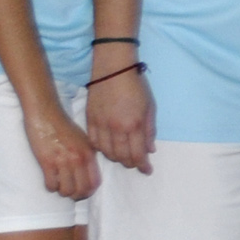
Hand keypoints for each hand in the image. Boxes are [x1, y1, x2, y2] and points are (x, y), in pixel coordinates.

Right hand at [23, 98, 99, 200]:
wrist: (45, 113)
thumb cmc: (63, 126)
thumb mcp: (83, 139)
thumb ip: (88, 155)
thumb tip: (90, 173)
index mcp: (89, 154)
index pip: (95, 182)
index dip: (89, 191)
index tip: (83, 193)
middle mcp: (78, 159)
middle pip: (81, 190)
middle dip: (76, 195)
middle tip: (69, 193)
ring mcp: (63, 161)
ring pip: (66, 190)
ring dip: (62, 191)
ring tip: (59, 186)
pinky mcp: (47, 161)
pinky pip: (51, 184)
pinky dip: (51, 187)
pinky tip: (50, 182)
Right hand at [85, 51, 154, 173]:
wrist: (113, 69)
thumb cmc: (136, 85)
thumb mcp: (150, 107)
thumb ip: (149, 130)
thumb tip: (150, 150)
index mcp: (134, 124)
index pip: (137, 154)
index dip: (143, 166)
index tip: (147, 170)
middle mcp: (116, 128)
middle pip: (121, 156)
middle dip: (130, 163)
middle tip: (136, 163)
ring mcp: (101, 124)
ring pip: (106, 152)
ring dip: (116, 158)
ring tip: (123, 157)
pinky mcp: (89, 119)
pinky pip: (94, 142)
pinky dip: (101, 149)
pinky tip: (108, 148)